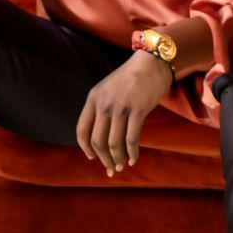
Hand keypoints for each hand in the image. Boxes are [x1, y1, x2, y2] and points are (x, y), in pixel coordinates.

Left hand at [76, 51, 172, 175]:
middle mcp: (104, 105)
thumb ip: (100, 108)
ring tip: (122, 166)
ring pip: (114, 143)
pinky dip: (132, 153)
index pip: (81, 130)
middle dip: (103, 159)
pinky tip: (134, 159)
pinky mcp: (138, 111)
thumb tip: (100, 135)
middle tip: (110, 168)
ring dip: (117, 159)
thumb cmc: (129, 78)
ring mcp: (120, 108)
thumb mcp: (106, 88)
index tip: (91, 157)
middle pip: (97, 141)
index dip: (85, 147)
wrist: (150, 64)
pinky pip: (132, 139)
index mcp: (93, 99)